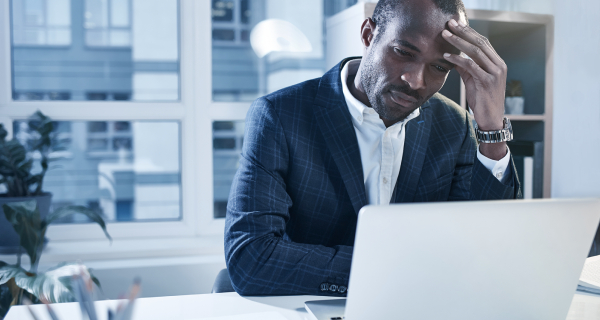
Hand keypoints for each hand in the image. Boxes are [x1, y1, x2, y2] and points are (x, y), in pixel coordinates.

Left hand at [442, 18, 507, 160]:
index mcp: (497, 63)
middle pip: (480, 43)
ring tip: (445, 36)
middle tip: (449, 24)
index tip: (456, 25)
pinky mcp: (487, 81)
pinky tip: (447, 56)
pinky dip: (458, 59)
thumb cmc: (482, 100)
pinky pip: (471, 66)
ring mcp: (495, 73)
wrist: (491, 119)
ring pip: (475, 52)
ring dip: (458, 42)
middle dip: (463, 32)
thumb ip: (466, 68)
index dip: (469, 32)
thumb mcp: (473, 80)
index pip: (483, 42)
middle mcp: (499, 65)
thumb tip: (453, 56)